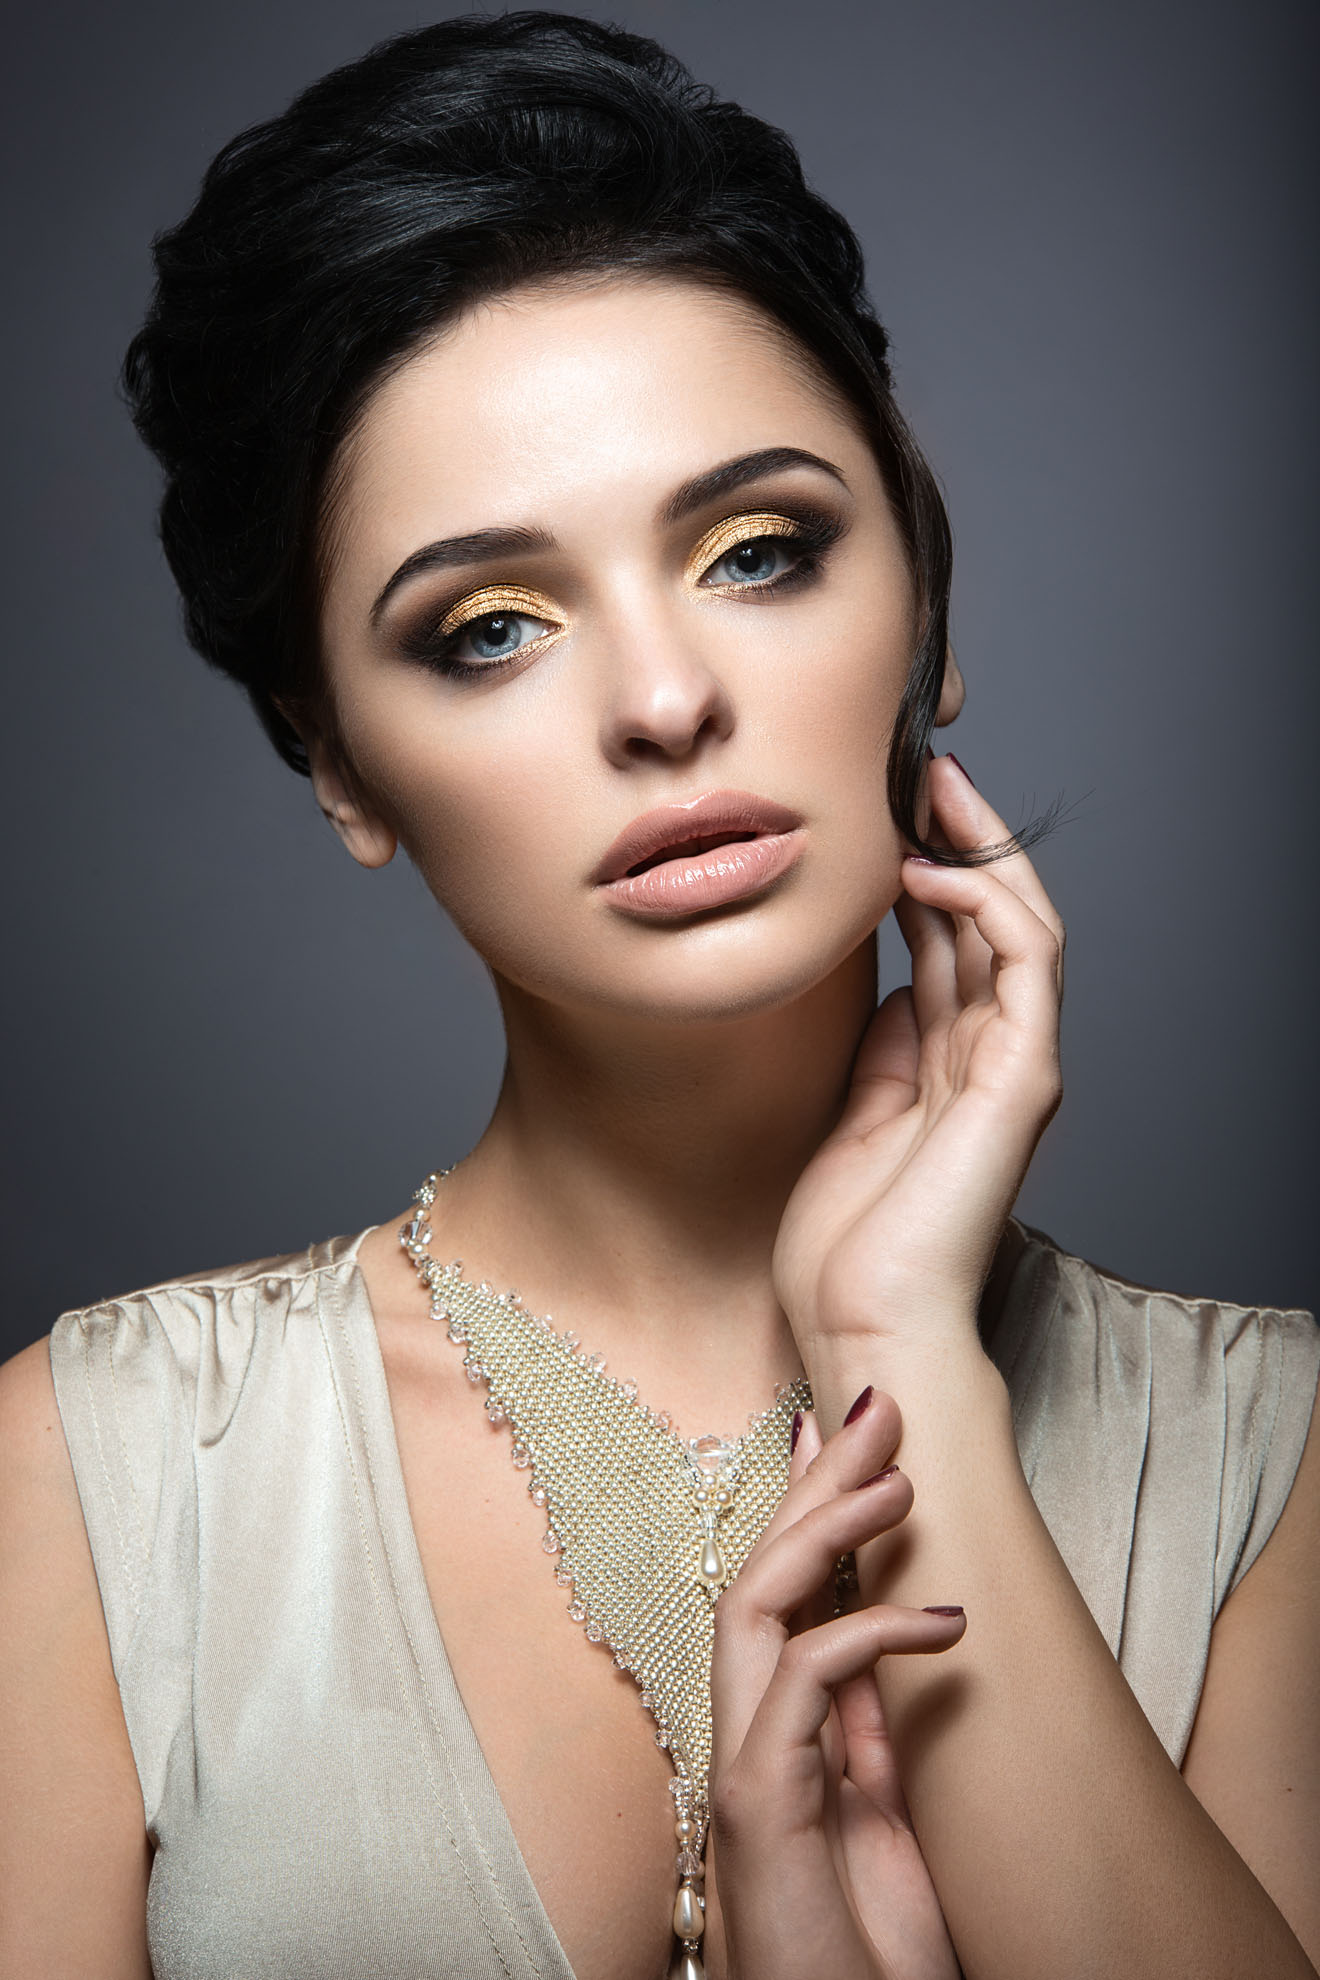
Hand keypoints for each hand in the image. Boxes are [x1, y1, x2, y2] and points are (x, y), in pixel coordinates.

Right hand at [703, 1392, 964, 1979]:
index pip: (782, 1588)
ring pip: (754, 1606)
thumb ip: (871, 1725)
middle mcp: (748, 1731)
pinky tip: (942, 1621)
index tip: (834, 1427)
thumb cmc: (864, 1947)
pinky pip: (801, 1685)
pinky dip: (867, 1636)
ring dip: (824, 1533)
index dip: (805, 1501)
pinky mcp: (758, 1802)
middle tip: (875, 1407)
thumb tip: (887, 1625)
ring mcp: (744, 1764)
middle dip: (817, 1484)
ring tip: (899, 1482)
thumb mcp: (887, 1811)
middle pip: (761, 1573)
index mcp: (779, 1728)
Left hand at [772, 753, 1065, 1366]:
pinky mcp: (1024, 1079)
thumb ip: (881, 1048)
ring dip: (979, 849)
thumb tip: (886, 985)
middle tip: (912, 770)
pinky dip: (988, 906)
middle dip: (954, 837)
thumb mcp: (849, 1114)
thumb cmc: (845, 1245)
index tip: (879, 811)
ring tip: (931, 789)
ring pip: (1019, 924)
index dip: (922, 868)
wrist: (862, 1323)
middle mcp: (992, 1057)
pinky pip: (1025, 964)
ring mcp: (1015, 1066)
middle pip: (987, 919)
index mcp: (950, 1065)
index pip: (950, 941)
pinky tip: (932, 871)